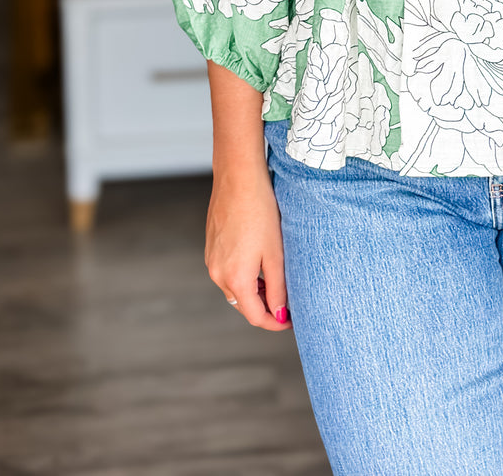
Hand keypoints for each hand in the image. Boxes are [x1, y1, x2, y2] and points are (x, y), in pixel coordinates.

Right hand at [205, 164, 291, 331]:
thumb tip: (278, 315)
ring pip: (234, 288)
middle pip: (243, 304)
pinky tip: (258, 260)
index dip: (275, 323)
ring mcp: (211, 260)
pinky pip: (227, 271)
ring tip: (276, 278)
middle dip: (265, 306)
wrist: (238, 179)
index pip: (255, 316)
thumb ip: (277, 289)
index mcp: (235, 279)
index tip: (291, 320)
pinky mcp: (211, 247)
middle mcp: (217, 274)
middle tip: (287, 300)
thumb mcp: (276, 254)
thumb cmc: (260, 213)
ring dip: (254, 290)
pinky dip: (243, 275)